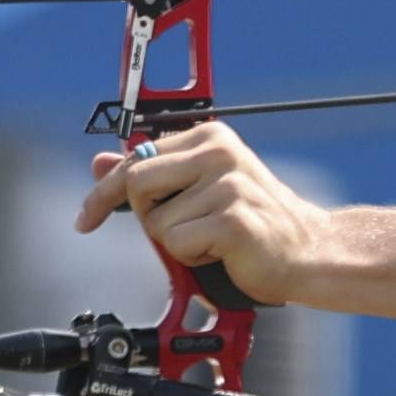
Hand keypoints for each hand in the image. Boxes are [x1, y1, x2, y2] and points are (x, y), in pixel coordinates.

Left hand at [75, 122, 325, 297]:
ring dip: (176, 242)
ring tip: (213, 238)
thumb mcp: (198, 190)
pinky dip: (192, 257)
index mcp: (209, 137)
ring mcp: (228, 183)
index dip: (104, 192)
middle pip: (136, 183)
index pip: (135, 158)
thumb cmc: (253, 223)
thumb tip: (100, 163)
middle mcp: (218, 152)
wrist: (308, 251)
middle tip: (179, 233)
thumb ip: (152, 174)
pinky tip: (223, 251)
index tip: (87, 217)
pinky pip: (177, 244)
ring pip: (156, 222)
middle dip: (145, 217)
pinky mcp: (233, 218)